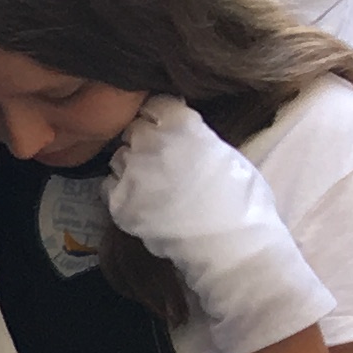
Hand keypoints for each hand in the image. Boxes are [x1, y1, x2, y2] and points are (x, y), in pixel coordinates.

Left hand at [104, 96, 337, 352]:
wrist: (232, 248)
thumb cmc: (243, 202)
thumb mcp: (226, 154)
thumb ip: (195, 136)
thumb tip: (178, 130)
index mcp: (181, 127)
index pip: (156, 104)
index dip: (160, 114)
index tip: (164, 123)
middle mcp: (150, 144)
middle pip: (134, 129)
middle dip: (145, 138)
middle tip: (160, 156)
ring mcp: (131, 173)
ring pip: (119, 156)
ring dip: (132, 163)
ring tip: (153, 180)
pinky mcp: (118, 202)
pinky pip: (109, 184)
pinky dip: (122, 188)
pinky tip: (144, 198)